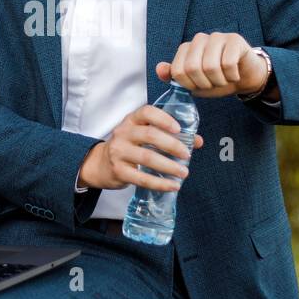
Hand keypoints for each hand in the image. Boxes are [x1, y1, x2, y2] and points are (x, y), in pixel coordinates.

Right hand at [78, 104, 204, 191]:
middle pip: (149, 135)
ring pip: (147, 157)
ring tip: (184, 173)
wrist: (101, 164)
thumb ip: (169, 135)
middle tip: (188, 154)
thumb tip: (198, 141)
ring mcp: (119, 152)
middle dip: (172, 145)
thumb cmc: (129, 147)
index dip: (164, 119)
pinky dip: (159, 183)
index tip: (179, 129)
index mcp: (131, 120)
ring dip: (169, 166)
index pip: (147, 112)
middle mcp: (123, 133)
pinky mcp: (119, 171)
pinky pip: (141, 178)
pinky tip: (172, 185)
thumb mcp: (144, 135)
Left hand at [155, 32, 267, 97]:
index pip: (178, 71)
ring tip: (224, 79)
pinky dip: (232, 76)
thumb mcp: (193, 83)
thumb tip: (159, 69)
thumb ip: (175, 77)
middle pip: (193, 68)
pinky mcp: (234, 39)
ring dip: (219, 81)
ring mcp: (217, 37)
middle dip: (204, 84)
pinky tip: (234, 74)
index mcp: (186, 48)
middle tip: (214, 84)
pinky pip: (228, 64)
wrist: (244, 77)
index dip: (189, 85)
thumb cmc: (217, 80)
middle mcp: (199, 39)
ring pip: (211, 66)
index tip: (199, 86)